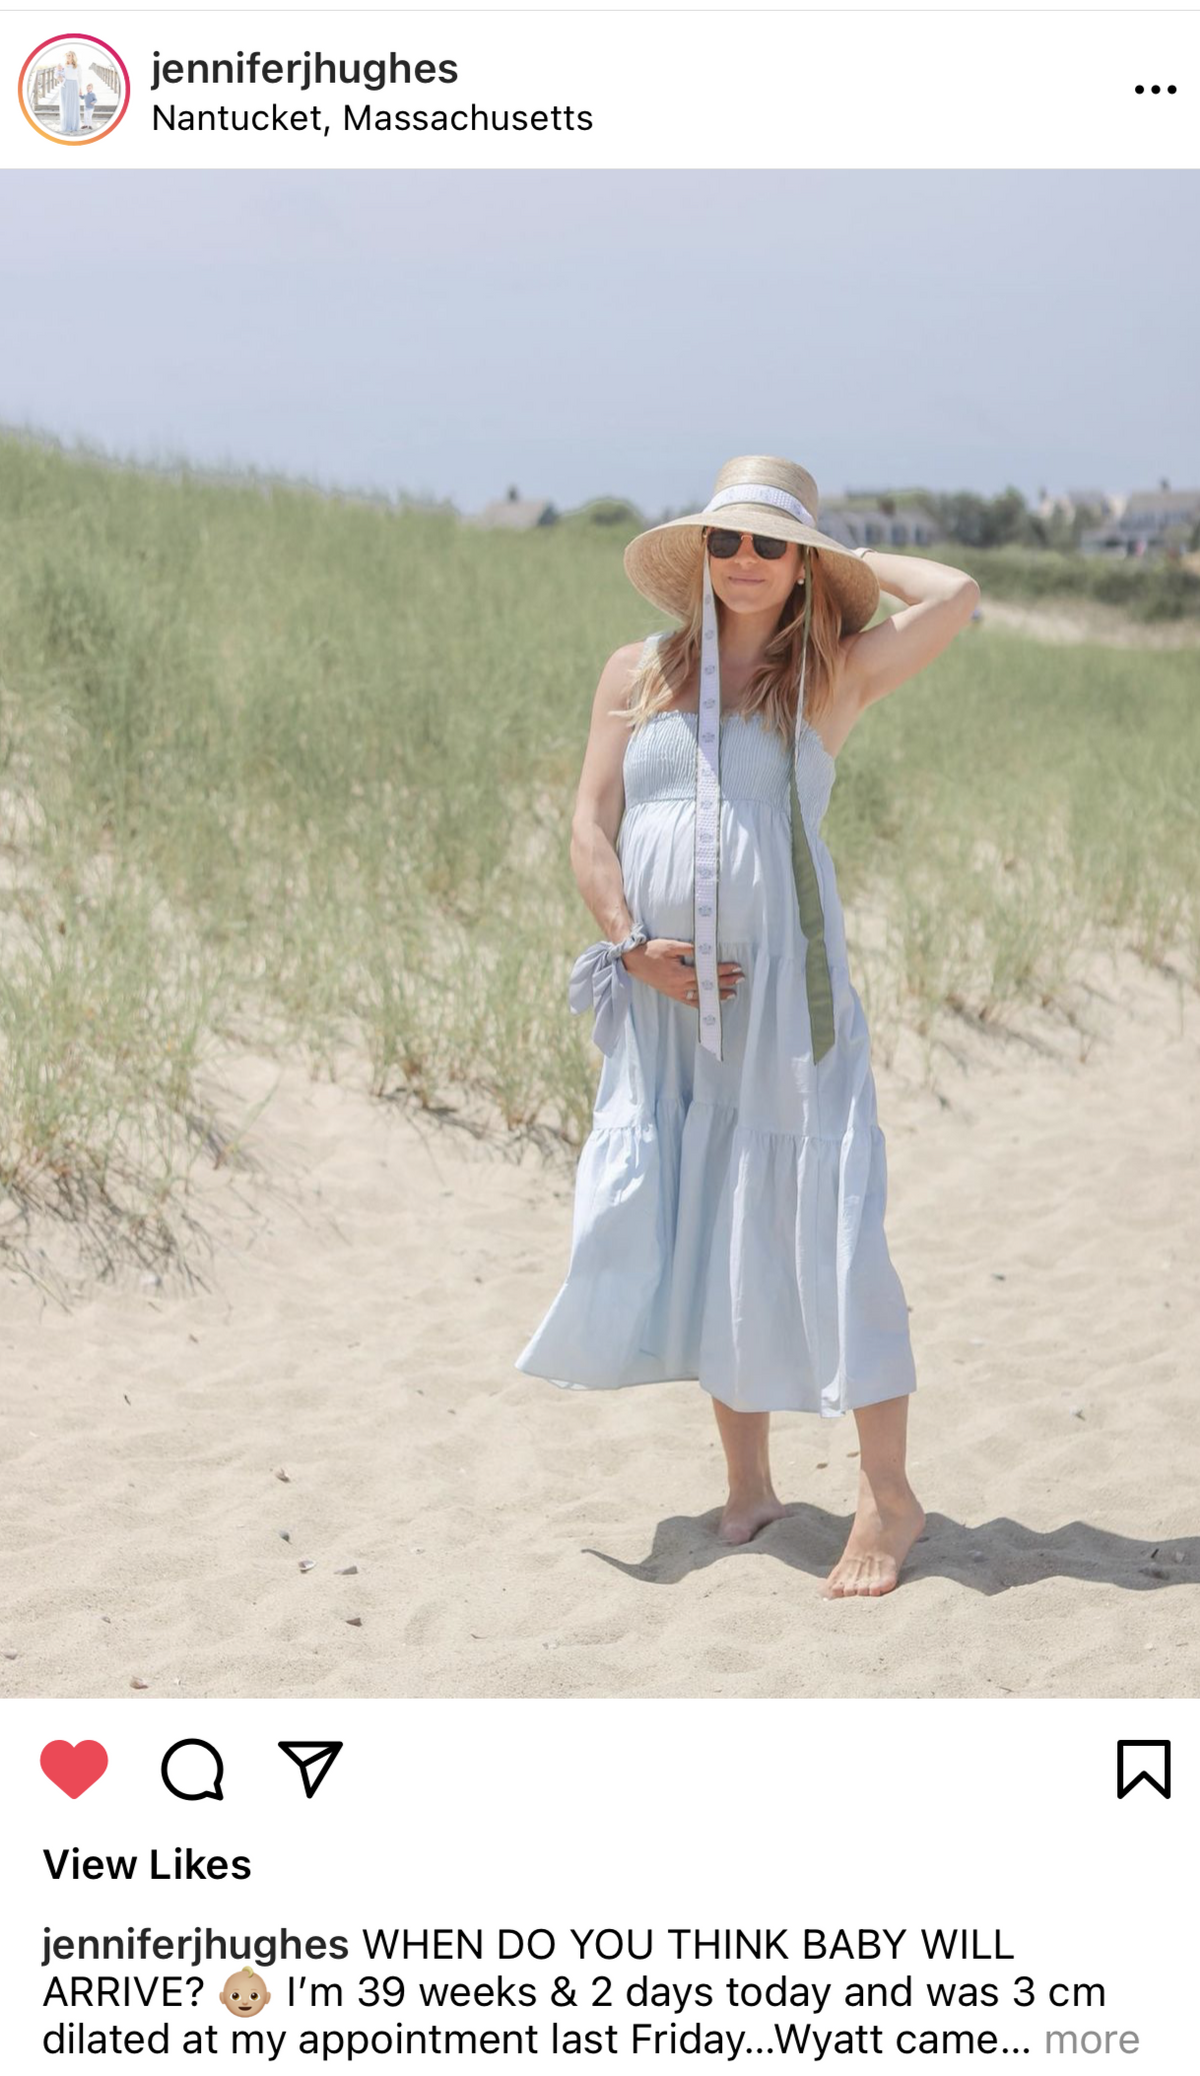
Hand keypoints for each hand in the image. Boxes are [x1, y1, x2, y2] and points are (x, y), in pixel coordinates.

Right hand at [623, 938, 743, 1003]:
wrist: (634, 961)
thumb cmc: (652, 951)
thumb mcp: (671, 946)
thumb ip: (689, 949)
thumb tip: (705, 950)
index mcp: (680, 974)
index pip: (707, 973)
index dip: (722, 970)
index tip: (735, 967)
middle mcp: (680, 986)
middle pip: (707, 985)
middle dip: (726, 982)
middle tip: (740, 979)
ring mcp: (676, 992)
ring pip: (701, 996)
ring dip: (717, 995)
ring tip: (732, 994)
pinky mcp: (672, 994)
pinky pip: (689, 1001)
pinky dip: (701, 1002)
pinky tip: (711, 1003)